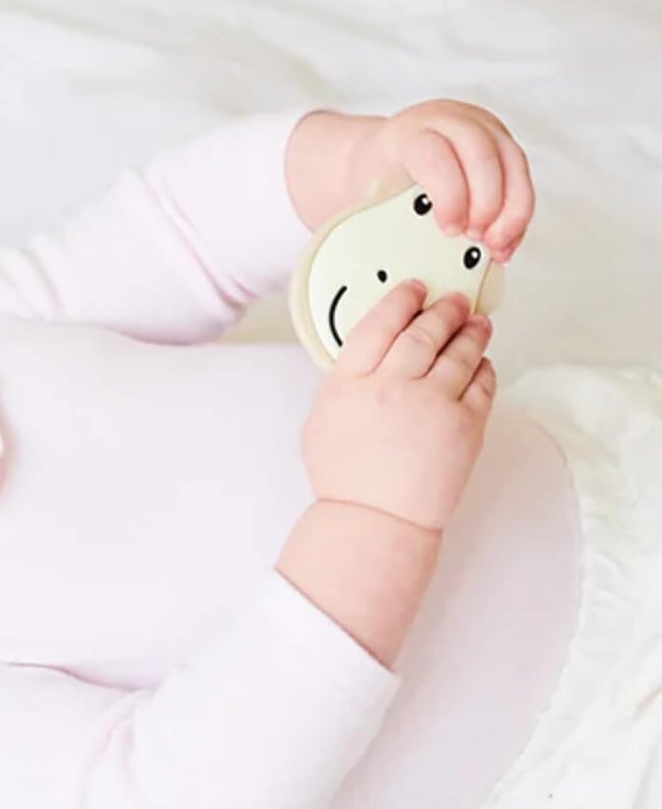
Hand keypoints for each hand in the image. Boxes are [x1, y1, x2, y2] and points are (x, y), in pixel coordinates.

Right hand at [303, 279, 498, 532]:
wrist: (375, 520)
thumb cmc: (345, 478)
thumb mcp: (324, 420)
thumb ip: (346, 382)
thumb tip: (374, 354)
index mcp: (349, 384)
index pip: (379, 323)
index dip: (400, 299)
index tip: (414, 288)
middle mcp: (392, 387)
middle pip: (425, 330)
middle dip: (444, 309)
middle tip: (454, 301)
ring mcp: (433, 404)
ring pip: (460, 350)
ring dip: (471, 331)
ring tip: (477, 323)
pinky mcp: (466, 425)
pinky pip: (482, 382)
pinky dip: (484, 367)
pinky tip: (481, 363)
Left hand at [350, 99, 535, 262]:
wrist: (379, 159)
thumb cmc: (372, 181)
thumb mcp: (365, 198)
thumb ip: (384, 221)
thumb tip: (406, 259)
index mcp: (407, 133)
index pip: (436, 155)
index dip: (449, 194)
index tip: (451, 230)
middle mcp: (448, 121)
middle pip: (482, 153)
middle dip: (487, 202)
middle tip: (476, 239)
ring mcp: (480, 127)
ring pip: (512, 161)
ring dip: (512, 209)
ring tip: (497, 247)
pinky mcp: (500, 143)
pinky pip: (520, 175)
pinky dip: (518, 212)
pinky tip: (507, 241)